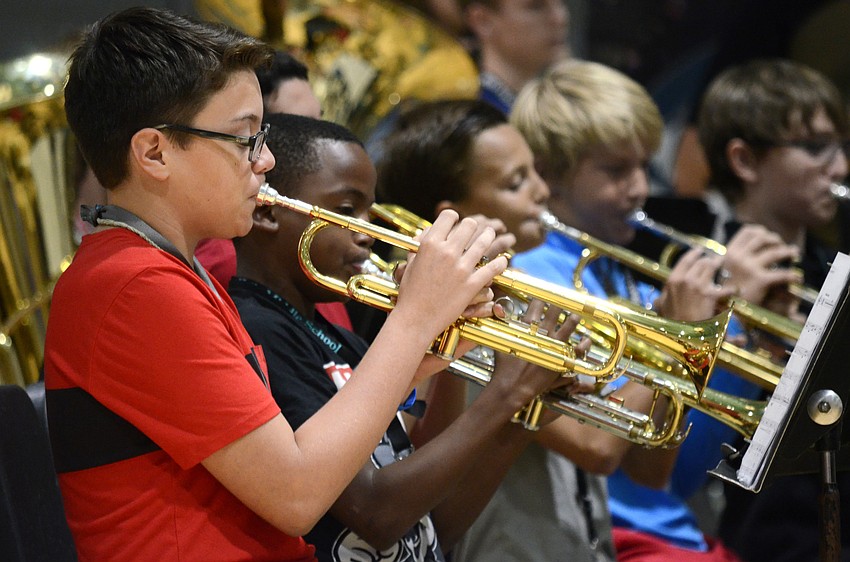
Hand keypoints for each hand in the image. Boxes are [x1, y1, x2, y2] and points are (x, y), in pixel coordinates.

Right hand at [394, 210, 507, 337]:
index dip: (453, 218)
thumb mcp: (410, 264)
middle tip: (475, 229)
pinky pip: (493, 267)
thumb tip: (427, 231)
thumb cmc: (410, 293)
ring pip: (484, 242)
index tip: (456, 222)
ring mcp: (461, 268)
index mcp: (430, 244)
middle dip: (472, 226)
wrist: (415, 319)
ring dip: (489, 236)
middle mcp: (447, 252)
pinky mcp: (472, 284)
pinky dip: (500, 263)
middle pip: (469, 225)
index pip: (448, 217)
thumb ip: (419, 245)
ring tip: (491, 234)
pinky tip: (502, 260)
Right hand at [484, 299, 581, 416]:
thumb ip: (501, 323)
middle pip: (555, 312)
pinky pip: (578, 349)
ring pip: (569, 326)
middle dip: (559, 303)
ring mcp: (554, 347)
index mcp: (527, 328)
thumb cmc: (503, 366)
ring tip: (576, 315)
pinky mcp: (561, 360)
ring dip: (573, 318)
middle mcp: (543, 334)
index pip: (536, 306)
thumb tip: (498, 308)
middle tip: (562, 300)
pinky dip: (584, 344)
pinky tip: (586, 340)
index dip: (541, 298)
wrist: (512, 388)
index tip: (544, 295)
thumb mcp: (499, 341)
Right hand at [655, 248, 735, 320]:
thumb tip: (658, 300)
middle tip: (716, 261)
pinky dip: (732, 290)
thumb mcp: (662, 309)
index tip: (700, 251)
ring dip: (719, 267)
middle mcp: (684, 279)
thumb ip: (662, 300)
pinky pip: (726, 287)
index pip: (685, 260)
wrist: (681, 335)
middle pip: (701, 262)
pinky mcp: (710, 295)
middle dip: (710, 261)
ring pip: (712, 268)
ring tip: (725, 268)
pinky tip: (735, 291)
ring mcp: (697, 286)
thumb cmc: (671, 323)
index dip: (694, 254)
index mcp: (672, 281)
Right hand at [721, 224, 800, 304]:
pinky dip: (792, 275)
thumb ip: (734, 258)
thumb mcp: (724, 270)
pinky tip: (797, 278)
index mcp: (729, 253)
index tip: (768, 236)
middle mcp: (738, 258)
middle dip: (775, 239)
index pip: (748, 231)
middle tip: (782, 246)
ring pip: (775, 252)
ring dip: (788, 252)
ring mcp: (750, 268)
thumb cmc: (725, 292)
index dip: (761, 231)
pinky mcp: (761, 280)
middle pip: (762, 238)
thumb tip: (747, 246)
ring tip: (794, 253)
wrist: (725, 312)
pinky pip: (783, 274)